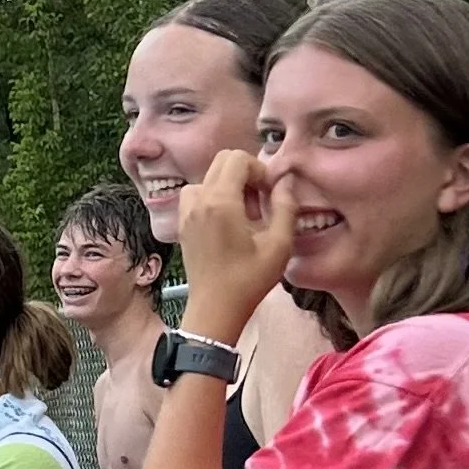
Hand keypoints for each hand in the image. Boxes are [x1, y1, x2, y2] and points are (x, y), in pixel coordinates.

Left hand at [176, 151, 299, 343]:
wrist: (215, 310)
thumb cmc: (249, 281)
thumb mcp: (279, 245)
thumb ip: (285, 206)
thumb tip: (285, 180)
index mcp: (221, 201)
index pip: (238, 158)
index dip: (260, 170)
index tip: (269, 194)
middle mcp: (199, 200)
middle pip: (222, 160)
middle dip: (245, 173)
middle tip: (259, 201)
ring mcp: (187, 212)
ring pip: (208, 177)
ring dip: (228, 185)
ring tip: (242, 212)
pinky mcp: (183, 224)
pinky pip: (196, 194)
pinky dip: (212, 197)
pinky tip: (226, 221)